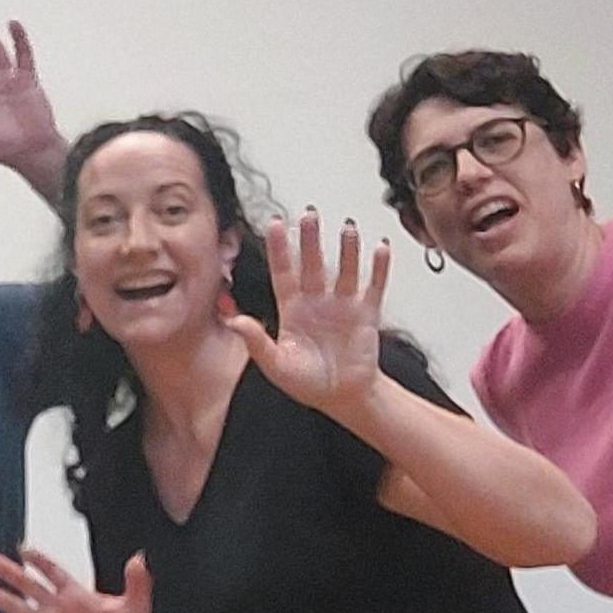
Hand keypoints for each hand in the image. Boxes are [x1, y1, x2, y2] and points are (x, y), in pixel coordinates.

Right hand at [0, 546, 150, 612]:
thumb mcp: (137, 606)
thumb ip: (137, 582)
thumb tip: (139, 558)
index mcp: (75, 593)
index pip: (52, 571)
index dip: (39, 560)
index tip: (24, 548)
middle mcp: (56, 606)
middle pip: (27, 584)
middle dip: (7, 571)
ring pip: (16, 607)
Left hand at [222, 212, 389, 421]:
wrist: (342, 398)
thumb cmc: (308, 382)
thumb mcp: (276, 365)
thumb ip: (255, 341)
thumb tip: (233, 322)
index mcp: (292, 309)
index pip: (283, 272)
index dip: (279, 249)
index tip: (275, 224)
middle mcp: (317, 301)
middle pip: (313, 263)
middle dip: (310, 238)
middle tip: (308, 214)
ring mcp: (343, 304)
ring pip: (345, 269)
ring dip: (347, 248)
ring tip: (346, 226)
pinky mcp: (366, 314)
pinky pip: (373, 286)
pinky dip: (378, 268)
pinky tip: (379, 248)